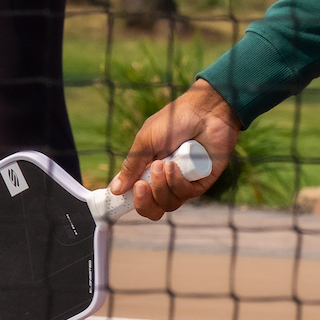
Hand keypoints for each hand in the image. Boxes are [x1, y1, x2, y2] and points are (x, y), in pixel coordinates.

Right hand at [111, 80, 241, 220]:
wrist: (204, 111)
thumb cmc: (174, 120)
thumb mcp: (146, 141)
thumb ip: (131, 166)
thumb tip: (114, 189)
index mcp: (149, 170)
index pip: (138, 195)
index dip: (129, 201)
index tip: (117, 200)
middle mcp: (166, 180)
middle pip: (152, 208)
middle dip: (144, 202)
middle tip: (141, 186)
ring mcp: (184, 182)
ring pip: (168, 203)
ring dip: (161, 187)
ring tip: (163, 164)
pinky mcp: (201, 182)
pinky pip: (185, 194)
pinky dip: (177, 182)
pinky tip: (175, 166)